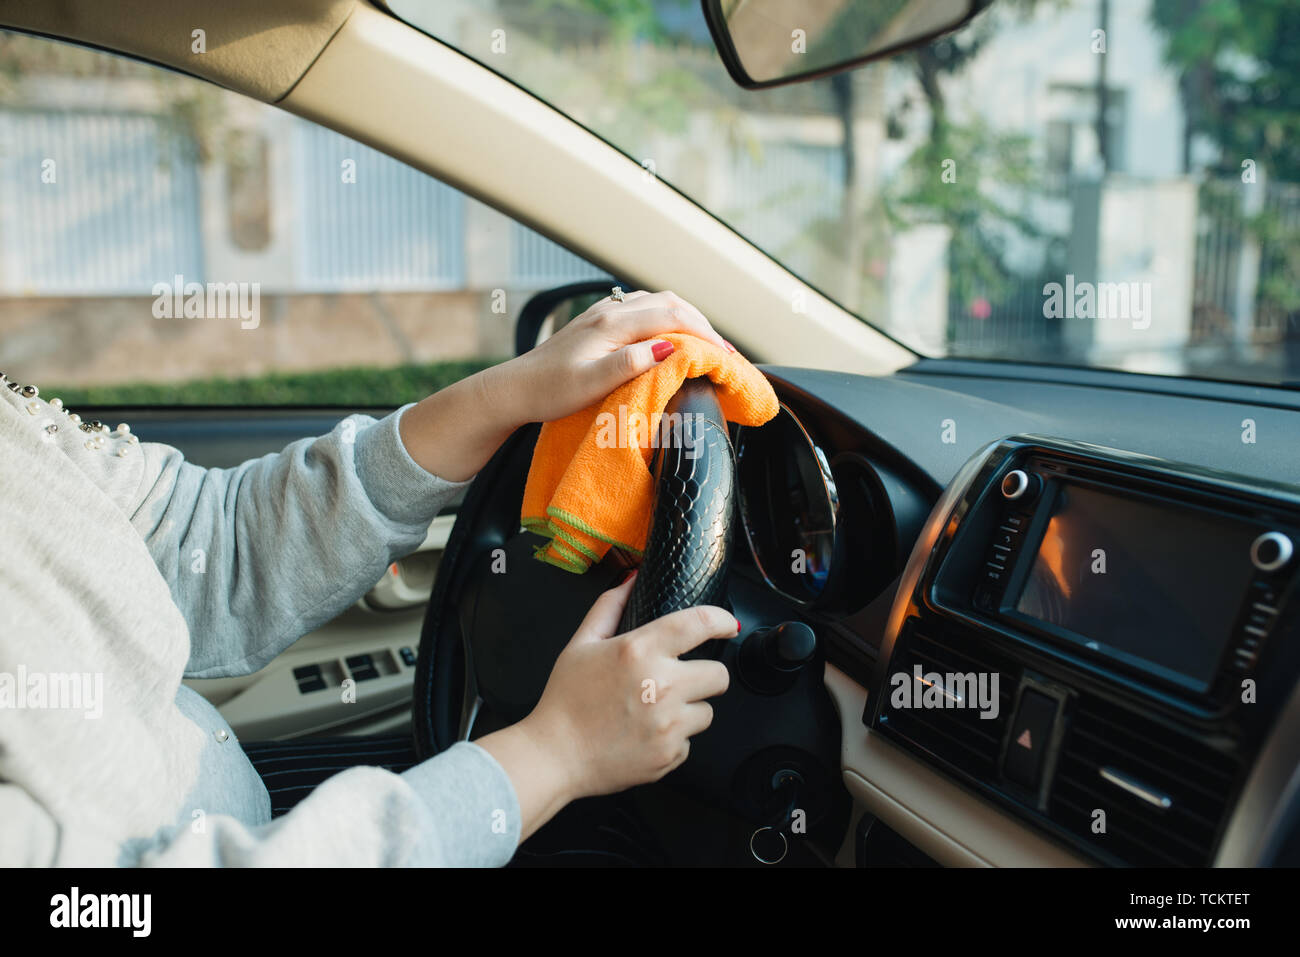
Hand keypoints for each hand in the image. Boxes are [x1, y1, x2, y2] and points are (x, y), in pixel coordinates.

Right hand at [476, 573, 734, 838]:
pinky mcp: (669, 754)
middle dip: (706, 675)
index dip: (722, 621)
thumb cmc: (566, 700)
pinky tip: (646, 735)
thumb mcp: (582, 644)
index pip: (700, 623)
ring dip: (689, 710)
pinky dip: (673, 739)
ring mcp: (667, 723)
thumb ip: (609, 607)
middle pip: (719, 674)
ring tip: (656, 712)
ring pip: (707, 711)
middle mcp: (660, 685)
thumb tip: (631, 580)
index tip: (727, 625)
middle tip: (683, 680)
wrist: (554, 755)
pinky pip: (689, 742)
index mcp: (639, 650)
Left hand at [488, 289, 732, 426]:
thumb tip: (668, 350)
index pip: (673, 318)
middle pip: (671, 303)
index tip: (727, 357)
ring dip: (686, 318)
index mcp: (612, 323)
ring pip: (657, 302)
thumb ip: (629, 364)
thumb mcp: (590, 384)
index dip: (706, 335)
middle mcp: (609, 310)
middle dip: (703, 324)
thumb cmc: (548, 392)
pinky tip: (671, 336)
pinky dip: (667, 318)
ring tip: (706, 343)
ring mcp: (603, 312)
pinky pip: (643, 309)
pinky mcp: (598, 321)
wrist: (513, 389)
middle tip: (724, 351)